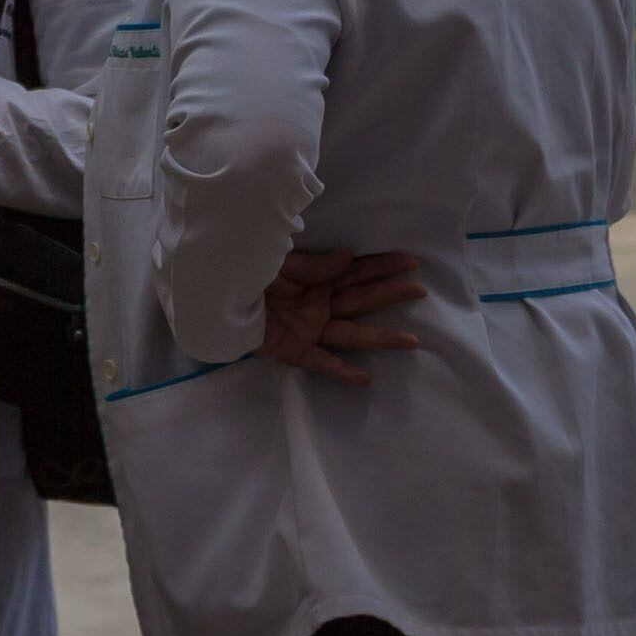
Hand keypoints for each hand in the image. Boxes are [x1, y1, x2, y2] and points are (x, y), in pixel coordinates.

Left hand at [258, 247, 428, 382]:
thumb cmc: (248, 273)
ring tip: (411, 342)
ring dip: (381, 337)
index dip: (383, 266)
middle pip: (362, 299)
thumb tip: (349, 256)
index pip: (357, 271)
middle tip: (420, 292)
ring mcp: (311, 328)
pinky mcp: (296, 350)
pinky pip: (322, 363)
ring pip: (352, 333)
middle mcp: (320, 304)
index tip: (410, 262)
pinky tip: (365, 380)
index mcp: (318, 279)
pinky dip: (342, 371)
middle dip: (391, 294)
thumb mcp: (282, 263)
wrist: (215, 298)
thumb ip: (315, 266)